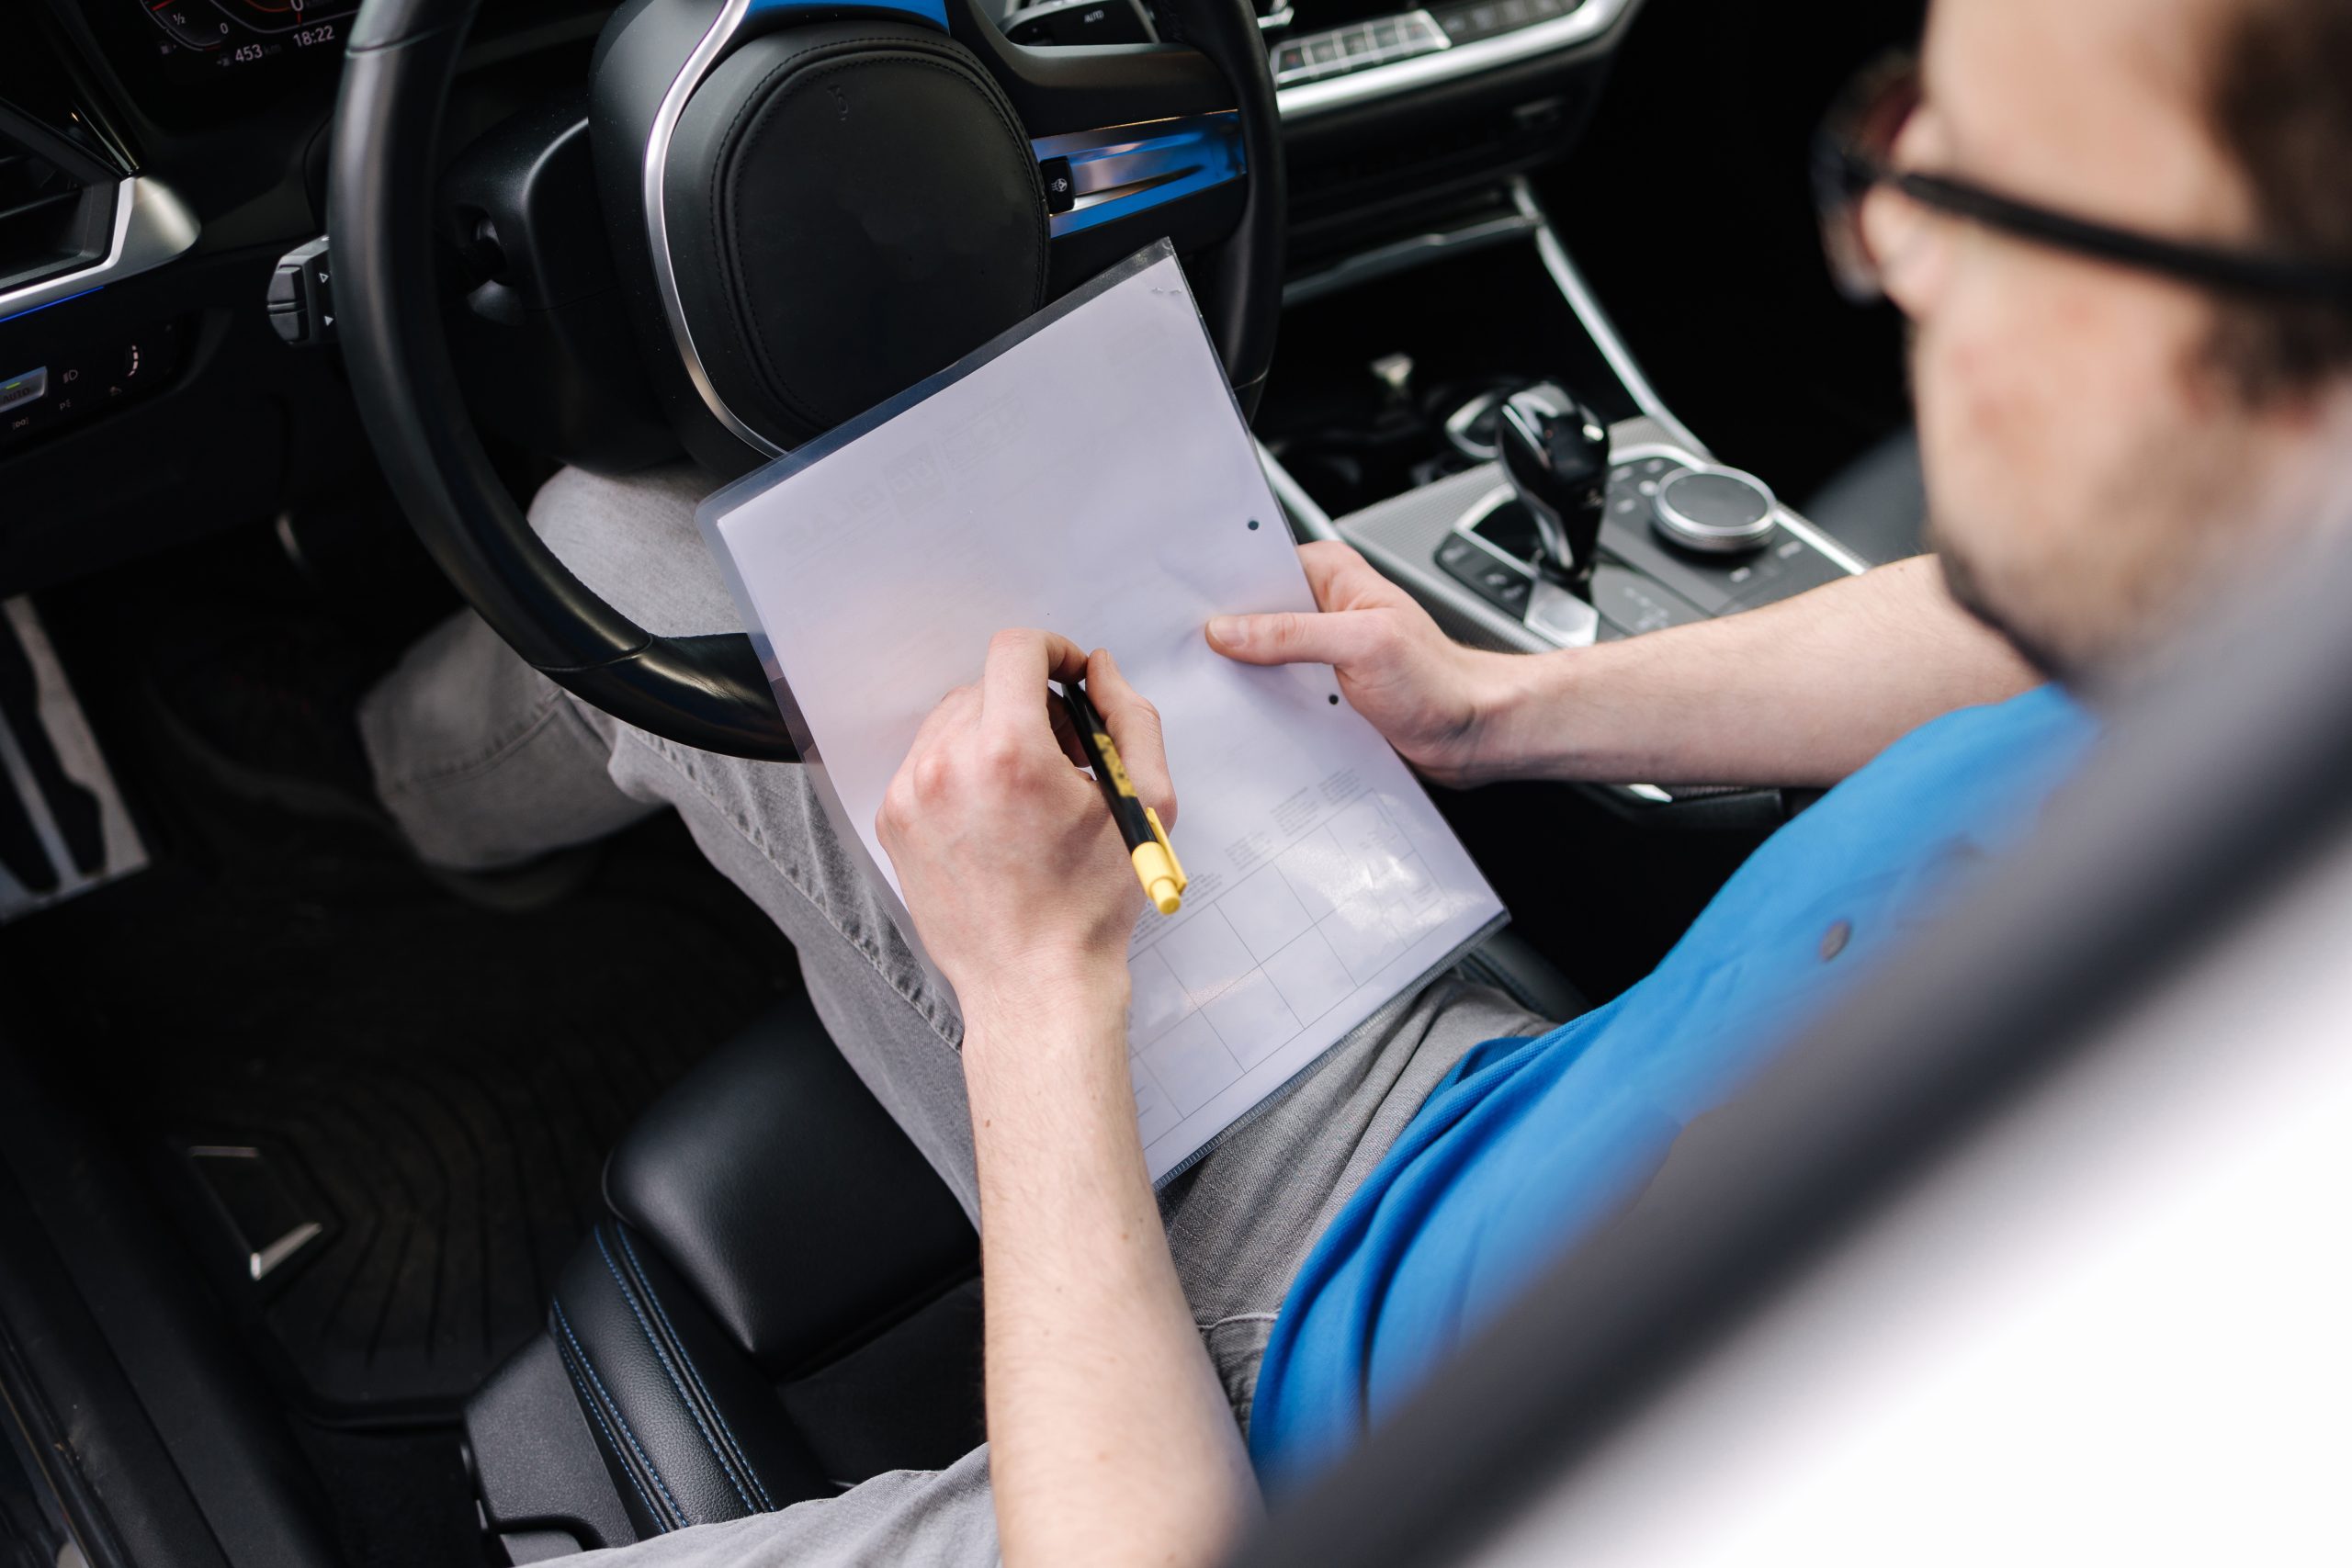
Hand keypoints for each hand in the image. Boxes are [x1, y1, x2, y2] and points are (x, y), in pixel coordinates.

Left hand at [876, 631, 1175, 1030]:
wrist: (1033, 984)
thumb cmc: (1091, 904)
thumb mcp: (1143, 802)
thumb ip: (1130, 717)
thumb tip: (1099, 670)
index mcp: (1009, 752)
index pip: (1016, 649)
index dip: (1052, 651)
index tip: (1069, 677)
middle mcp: (947, 763)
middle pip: (986, 684)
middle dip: (1030, 704)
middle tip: (1065, 757)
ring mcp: (910, 793)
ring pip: (953, 720)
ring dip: (993, 733)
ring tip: (1029, 791)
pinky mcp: (894, 820)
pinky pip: (929, 761)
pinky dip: (963, 770)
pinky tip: (996, 817)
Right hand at [1206, 541, 1523, 787]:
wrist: (1469, 733)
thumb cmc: (1438, 681)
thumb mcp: (1363, 645)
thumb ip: (1293, 634)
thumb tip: (1230, 630)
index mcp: (1330, 573)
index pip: (1256, 570)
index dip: (1222, 592)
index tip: (1189, 615)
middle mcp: (1322, 605)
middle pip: (1251, 616)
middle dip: (1227, 639)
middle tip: (1201, 660)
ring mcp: (1318, 648)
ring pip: (1259, 658)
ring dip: (1246, 677)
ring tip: (1229, 691)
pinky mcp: (1320, 686)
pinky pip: (1277, 690)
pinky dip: (1265, 704)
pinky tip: (1254, 715)